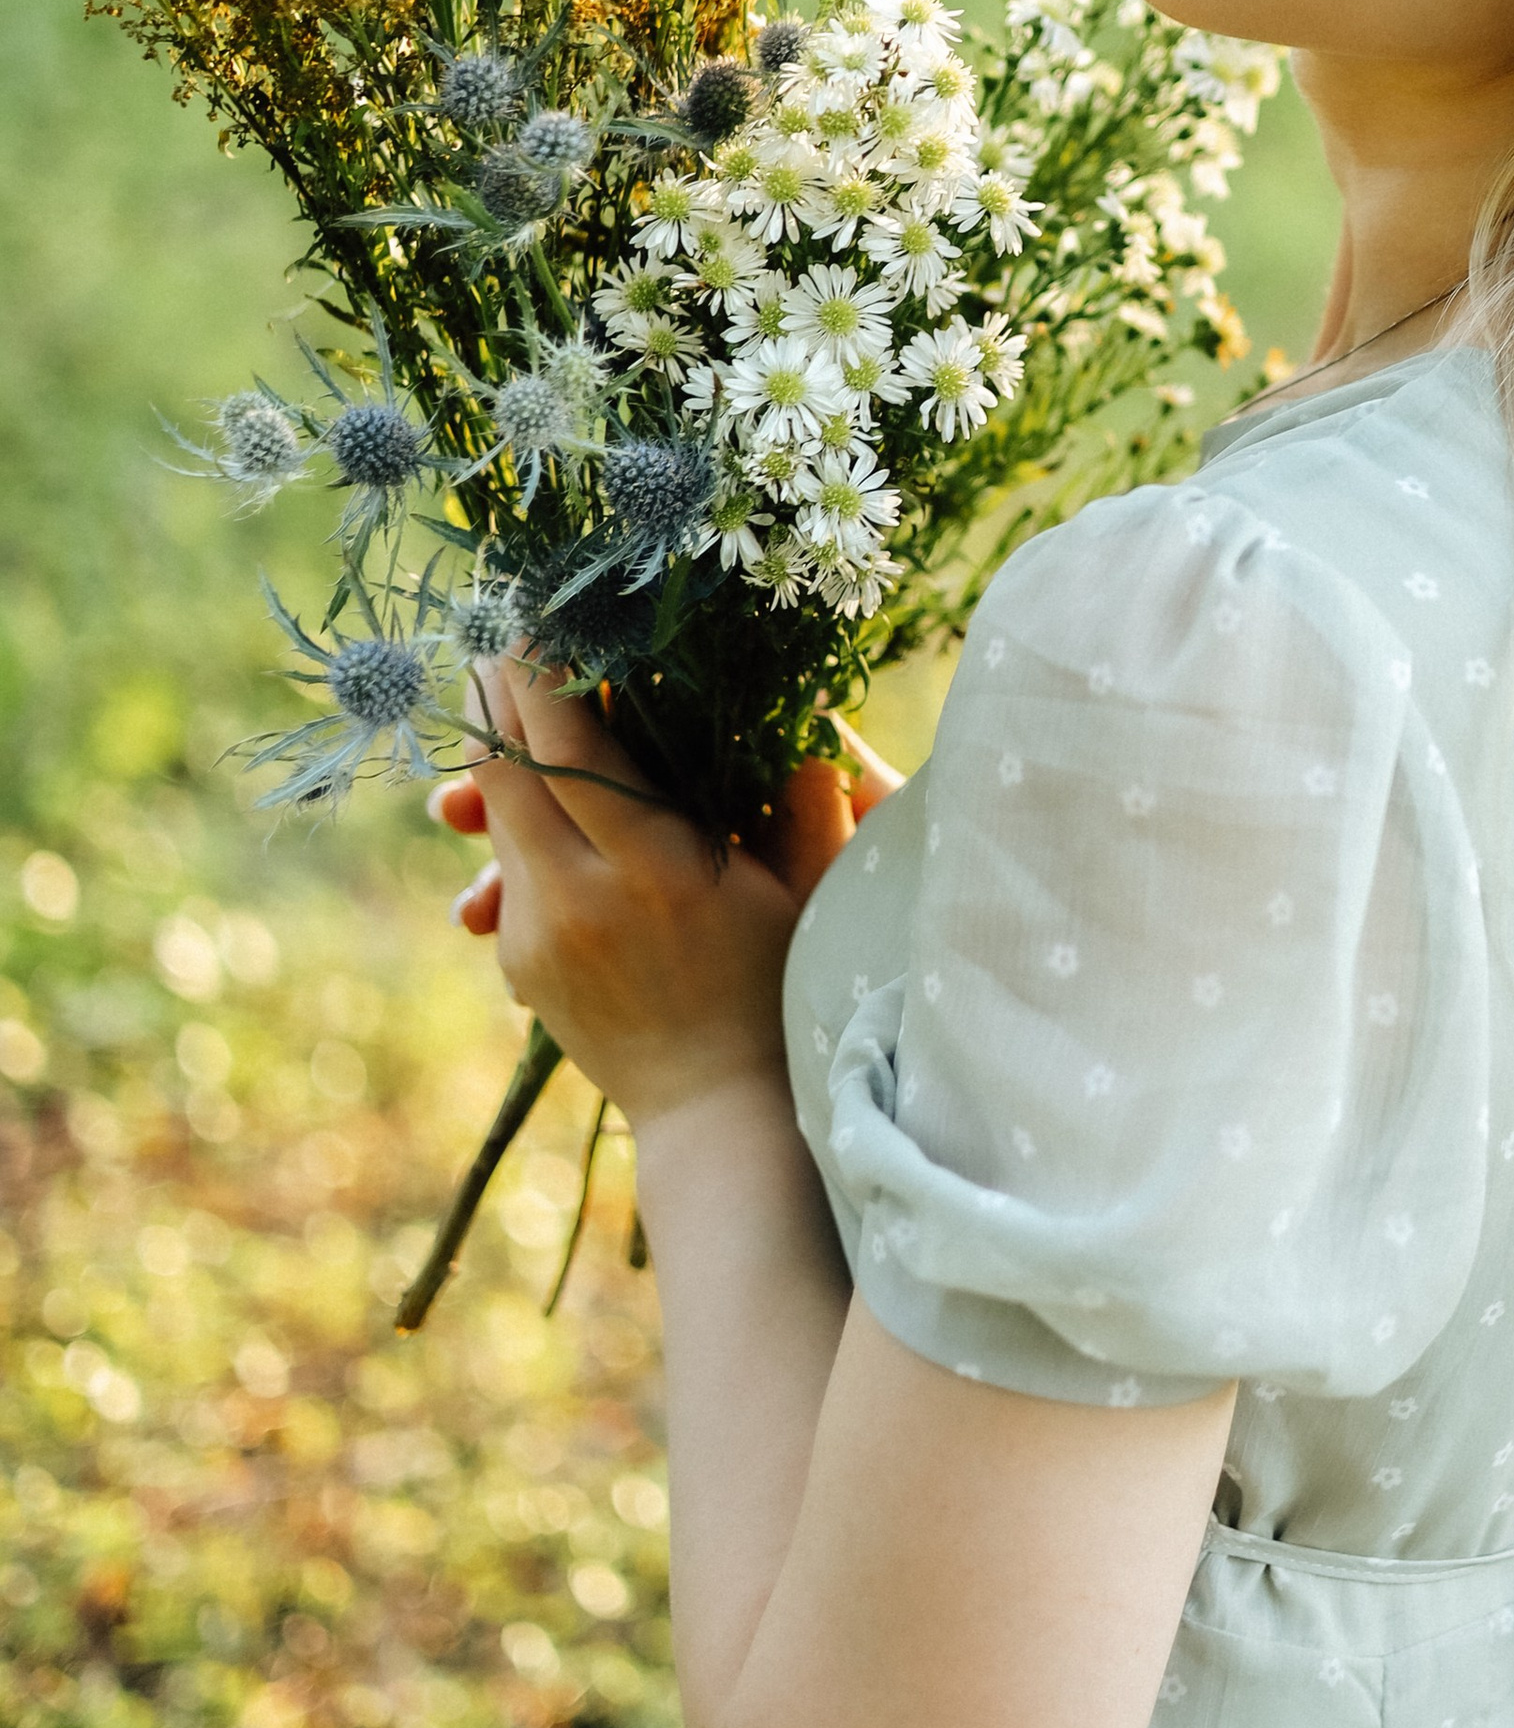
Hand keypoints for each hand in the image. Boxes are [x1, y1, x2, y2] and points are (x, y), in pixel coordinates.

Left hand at [426, 661, 879, 1135]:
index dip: (544, 677)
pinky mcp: (520, 963)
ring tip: (498, 691)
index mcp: (656, 870)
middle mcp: (579, 900)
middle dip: (497, 695)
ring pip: (496, 818)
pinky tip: (519, 780)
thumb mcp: (804, 888)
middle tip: (496, 633)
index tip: (533, 619)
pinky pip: (506, 868)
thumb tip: (806, 705)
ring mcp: (539, 937)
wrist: (720, 1108)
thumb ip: (801, 796)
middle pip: (507, 772)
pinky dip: (510, 816)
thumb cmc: (781, 985)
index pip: (573, 748)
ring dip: (493, 751)